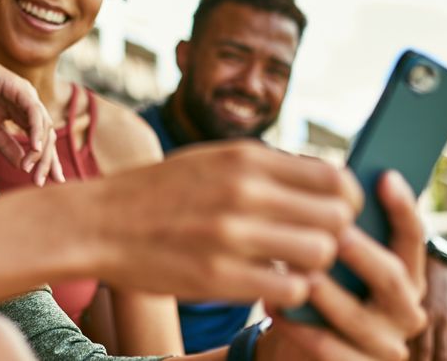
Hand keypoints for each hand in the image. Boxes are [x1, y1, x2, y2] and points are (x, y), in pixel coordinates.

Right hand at [0, 42, 62, 185]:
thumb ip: (7, 145)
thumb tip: (22, 166)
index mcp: (25, 114)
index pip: (42, 140)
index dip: (46, 161)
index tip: (44, 183)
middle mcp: (31, 105)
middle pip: (48, 136)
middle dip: (48, 161)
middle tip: (42, 182)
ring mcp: (28, 95)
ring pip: (44, 126)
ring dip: (41, 151)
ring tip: (33, 170)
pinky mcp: (20, 89)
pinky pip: (34, 112)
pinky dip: (36, 130)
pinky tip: (35, 147)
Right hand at [86, 141, 362, 309]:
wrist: (101, 221)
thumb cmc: (160, 189)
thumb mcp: (211, 159)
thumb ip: (264, 167)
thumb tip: (322, 182)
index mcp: (245, 156)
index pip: (334, 176)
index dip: (345, 199)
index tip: (334, 212)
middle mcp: (244, 190)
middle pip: (336, 217)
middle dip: (335, 233)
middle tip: (315, 241)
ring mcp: (231, 235)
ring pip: (319, 254)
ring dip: (313, 264)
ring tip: (291, 263)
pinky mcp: (218, 277)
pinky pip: (289, 289)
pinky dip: (288, 290)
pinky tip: (269, 282)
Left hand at [267, 171, 426, 360]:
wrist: (301, 336)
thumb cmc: (317, 274)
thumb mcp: (332, 246)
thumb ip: (336, 221)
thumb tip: (322, 174)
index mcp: (404, 269)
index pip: (411, 235)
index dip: (402, 206)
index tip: (384, 176)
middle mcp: (404, 307)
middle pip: (390, 275)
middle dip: (360, 251)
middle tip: (334, 232)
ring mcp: (384, 343)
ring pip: (358, 316)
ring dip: (325, 291)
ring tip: (296, 269)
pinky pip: (329, 349)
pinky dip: (298, 325)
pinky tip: (273, 302)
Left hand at [408, 255, 446, 360]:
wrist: (436, 266)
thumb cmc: (411, 281)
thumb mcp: (405, 296)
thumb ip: (399, 316)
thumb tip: (389, 337)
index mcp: (423, 313)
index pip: (422, 349)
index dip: (415, 360)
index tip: (403, 360)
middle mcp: (440, 319)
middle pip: (438, 355)